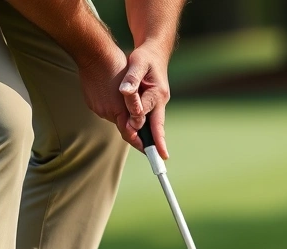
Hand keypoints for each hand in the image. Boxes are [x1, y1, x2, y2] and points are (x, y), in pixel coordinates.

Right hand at [76, 45, 140, 148]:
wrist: (93, 53)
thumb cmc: (117, 67)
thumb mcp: (132, 87)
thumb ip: (134, 109)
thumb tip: (136, 125)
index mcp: (117, 111)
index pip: (130, 135)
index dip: (140, 143)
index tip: (148, 151)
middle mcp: (105, 113)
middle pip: (122, 124)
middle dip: (131, 123)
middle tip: (141, 124)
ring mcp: (97, 107)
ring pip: (114, 115)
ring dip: (121, 110)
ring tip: (126, 100)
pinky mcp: (91, 101)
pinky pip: (105, 106)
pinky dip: (112, 103)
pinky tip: (114, 92)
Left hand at [119, 43, 171, 158]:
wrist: (155, 52)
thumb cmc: (145, 57)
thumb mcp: (137, 63)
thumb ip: (131, 78)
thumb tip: (125, 91)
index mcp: (157, 93)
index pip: (149, 113)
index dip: (147, 129)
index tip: (154, 147)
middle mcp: (159, 101)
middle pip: (157, 125)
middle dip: (158, 142)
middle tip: (161, 158)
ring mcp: (157, 104)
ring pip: (152, 124)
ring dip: (151, 139)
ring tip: (155, 156)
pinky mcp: (151, 104)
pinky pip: (147, 119)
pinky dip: (145, 130)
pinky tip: (142, 141)